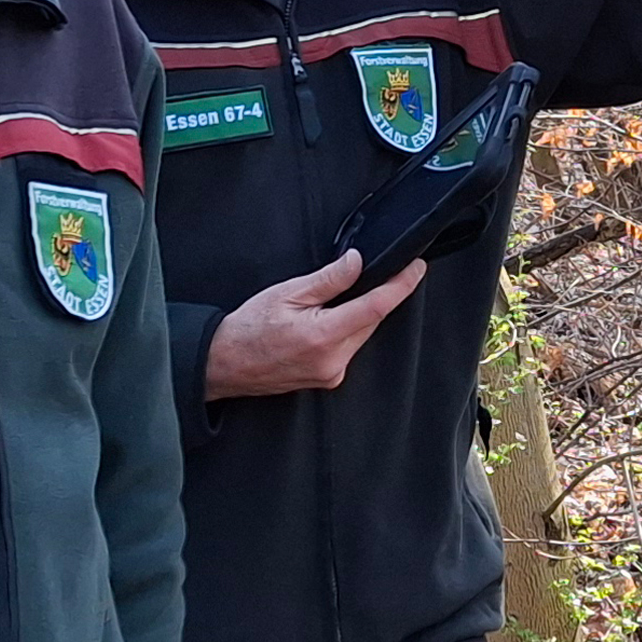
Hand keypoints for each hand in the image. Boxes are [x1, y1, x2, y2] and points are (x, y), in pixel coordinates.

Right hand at [202, 249, 426, 399]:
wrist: (224, 364)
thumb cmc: (249, 328)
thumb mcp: (287, 293)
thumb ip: (328, 279)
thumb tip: (358, 262)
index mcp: (324, 336)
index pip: (377, 307)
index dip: (401, 285)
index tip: (416, 268)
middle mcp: (333, 360)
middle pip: (372, 320)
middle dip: (376, 296)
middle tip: (369, 274)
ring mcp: (331, 373)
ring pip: (362, 334)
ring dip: (360, 314)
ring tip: (336, 299)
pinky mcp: (328, 379)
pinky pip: (350, 347)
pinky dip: (348, 330)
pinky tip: (329, 320)